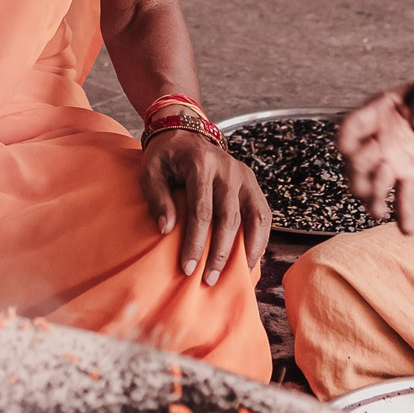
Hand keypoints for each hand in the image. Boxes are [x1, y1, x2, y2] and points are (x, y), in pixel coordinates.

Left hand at [140, 128, 269, 284]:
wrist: (184, 132)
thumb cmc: (165, 157)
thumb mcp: (150, 171)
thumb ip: (157, 198)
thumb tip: (167, 230)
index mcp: (200, 164)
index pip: (201, 211)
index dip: (195, 242)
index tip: (187, 268)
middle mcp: (228, 168)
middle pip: (229, 218)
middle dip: (219, 253)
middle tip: (208, 280)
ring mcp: (244, 174)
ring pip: (254, 217)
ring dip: (247, 249)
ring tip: (239, 275)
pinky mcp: (252, 182)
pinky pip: (263, 213)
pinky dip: (261, 238)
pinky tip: (251, 258)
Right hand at [336, 72, 413, 235]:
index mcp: (377, 114)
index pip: (354, 126)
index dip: (346, 137)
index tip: (344, 147)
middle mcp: (377, 142)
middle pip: (356, 163)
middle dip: (359, 175)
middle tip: (370, 181)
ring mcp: (392, 164)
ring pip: (372, 186)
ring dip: (372, 199)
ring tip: (378, 211)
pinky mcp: (411, 180)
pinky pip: (403, 200)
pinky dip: (404, 215)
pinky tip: (407, 229)